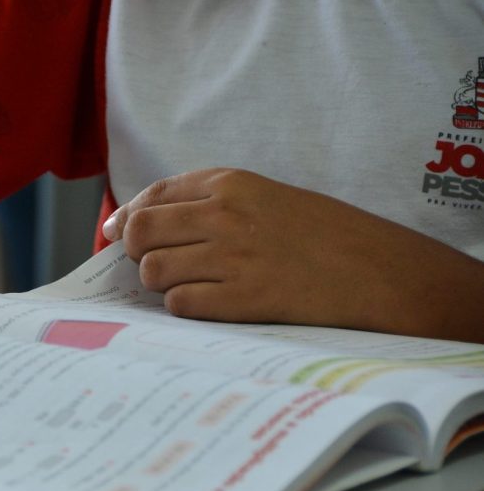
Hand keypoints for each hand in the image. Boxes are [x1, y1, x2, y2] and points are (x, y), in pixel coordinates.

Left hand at [101, 168, 483, 339]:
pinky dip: (184, 307)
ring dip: (160, 283)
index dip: (126, 218)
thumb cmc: (320, 235)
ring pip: (153, 271)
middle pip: (140, 233)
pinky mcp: (241, 298)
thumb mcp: (264, 197)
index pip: (152, 196)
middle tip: (154, 264)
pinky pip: (180, 304)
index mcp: (229, 183)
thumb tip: (131, 222)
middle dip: (136, 252)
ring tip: (189, 284)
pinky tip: (209, 304)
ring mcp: (232, 257)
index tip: (115, 235)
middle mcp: (224, 215)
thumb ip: (205, 203)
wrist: (376, 272)